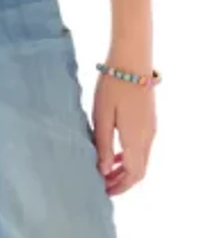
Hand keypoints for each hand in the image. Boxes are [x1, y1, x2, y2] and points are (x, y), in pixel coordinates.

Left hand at [91, 62, 156, 195]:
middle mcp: (148, 137)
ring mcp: (151, 128)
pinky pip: (142, 147)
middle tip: (103, 185)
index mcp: (136, 139)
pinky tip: (115, 151)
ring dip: (126, 169)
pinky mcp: (149, 119)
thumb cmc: (113, 85)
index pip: (133, 174)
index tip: (103, 191)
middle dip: (122, 181)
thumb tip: (104, 170)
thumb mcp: (102, 115)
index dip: (119, 186)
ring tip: (106, 171)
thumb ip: (103, 144)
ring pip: (141, 159)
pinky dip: (129, 156)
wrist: (131, 60)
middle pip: (139, 170)